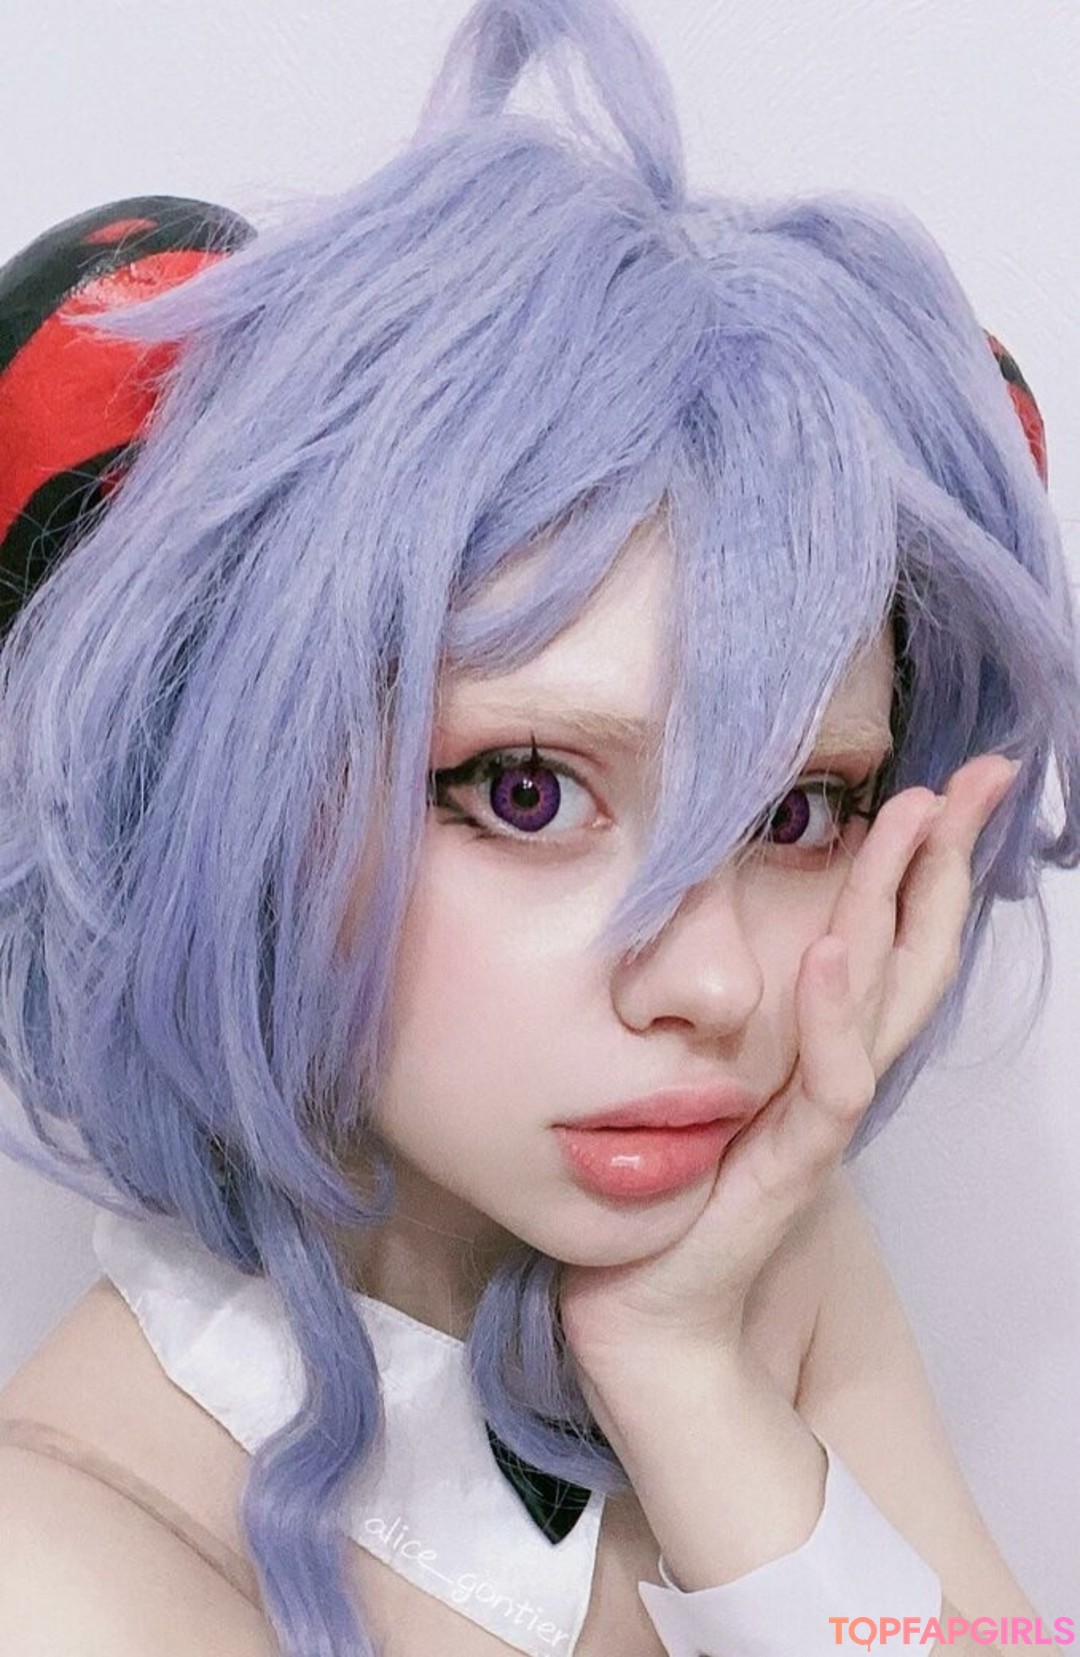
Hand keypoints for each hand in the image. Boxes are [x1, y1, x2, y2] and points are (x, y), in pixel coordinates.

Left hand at [557, 752, 1020, 1381]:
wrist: (650, 1311)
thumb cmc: (672, 1190)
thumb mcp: (708, 1076)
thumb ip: (731, 1018)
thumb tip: (713, 932)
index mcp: (823, 1048)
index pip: (892, 939)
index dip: (926, 863)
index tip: (948, 785)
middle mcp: (838, 1074)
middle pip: (914, 952)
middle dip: (947, 860)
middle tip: (985, 776)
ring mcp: (822, 1118)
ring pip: (887, 999)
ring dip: (904, 905)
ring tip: (918, 820)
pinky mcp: (792, 1164)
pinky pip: (829, 1085)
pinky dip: (836, 1017)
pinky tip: (836, 949)